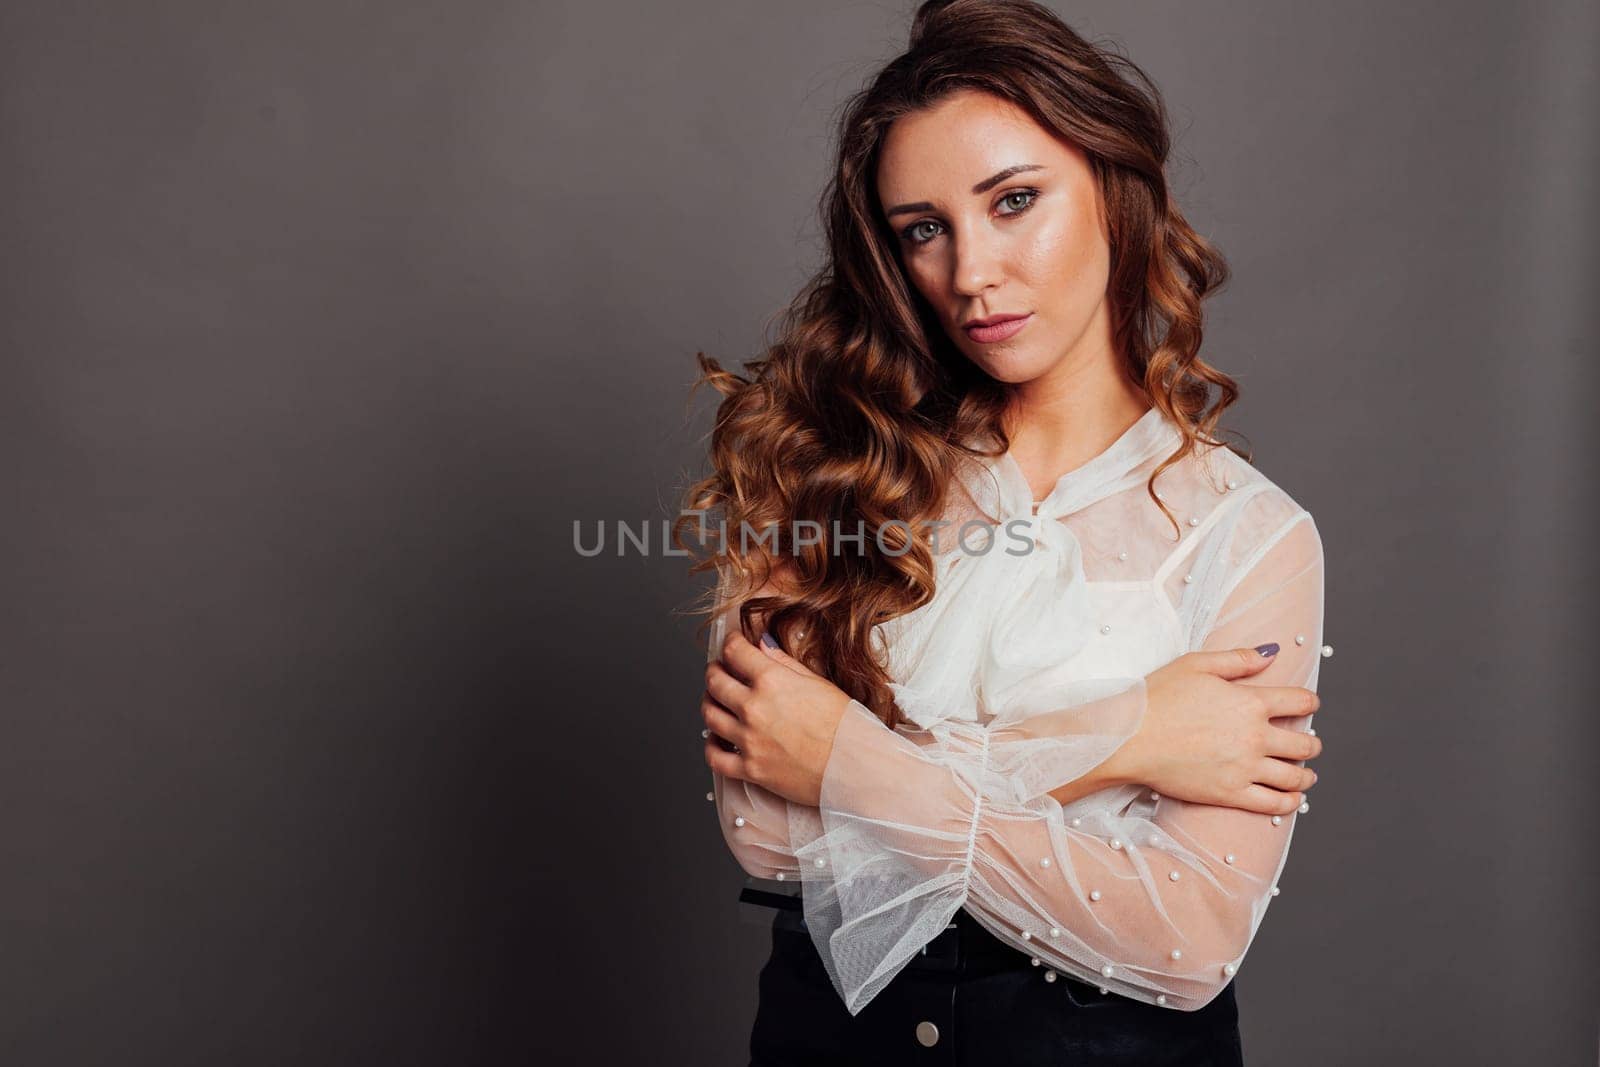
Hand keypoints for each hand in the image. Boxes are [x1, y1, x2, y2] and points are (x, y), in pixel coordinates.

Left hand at [701, 629, 853, 806]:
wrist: (856, 767)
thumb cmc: (846, 726)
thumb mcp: (818, 683)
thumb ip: (784, 663)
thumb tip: (762, 645)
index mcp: (772, 681)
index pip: (735, 652)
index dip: (730, 643)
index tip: (732, 644)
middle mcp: (754, 708)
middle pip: (715, 681)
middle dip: (715, 670)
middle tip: (720, 669)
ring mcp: (749, 740)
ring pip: (709, 715)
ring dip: (709, 703)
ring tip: (716, 700)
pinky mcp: (750, 769)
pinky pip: (714, 757)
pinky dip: (710, 745)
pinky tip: (717, 738)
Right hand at [1099, 646, 1321, 814]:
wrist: (1129, 737)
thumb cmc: (1157, 697)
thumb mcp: (1196, 664)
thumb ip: (1238, 659)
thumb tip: (1271, 653)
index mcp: (1250, 702)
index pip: (1299, 702)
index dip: (1310, 702)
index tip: (1310, 705)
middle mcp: (1255, 736)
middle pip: (1304, 743)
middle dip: (1312, 743)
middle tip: (1311, 744)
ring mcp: (1245, 768)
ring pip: (1294, 776)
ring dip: (1306, 774)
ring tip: (1306, 774)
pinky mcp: (1230, 794)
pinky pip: (1273, 803)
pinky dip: (1290, 801)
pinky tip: (1292, 797)